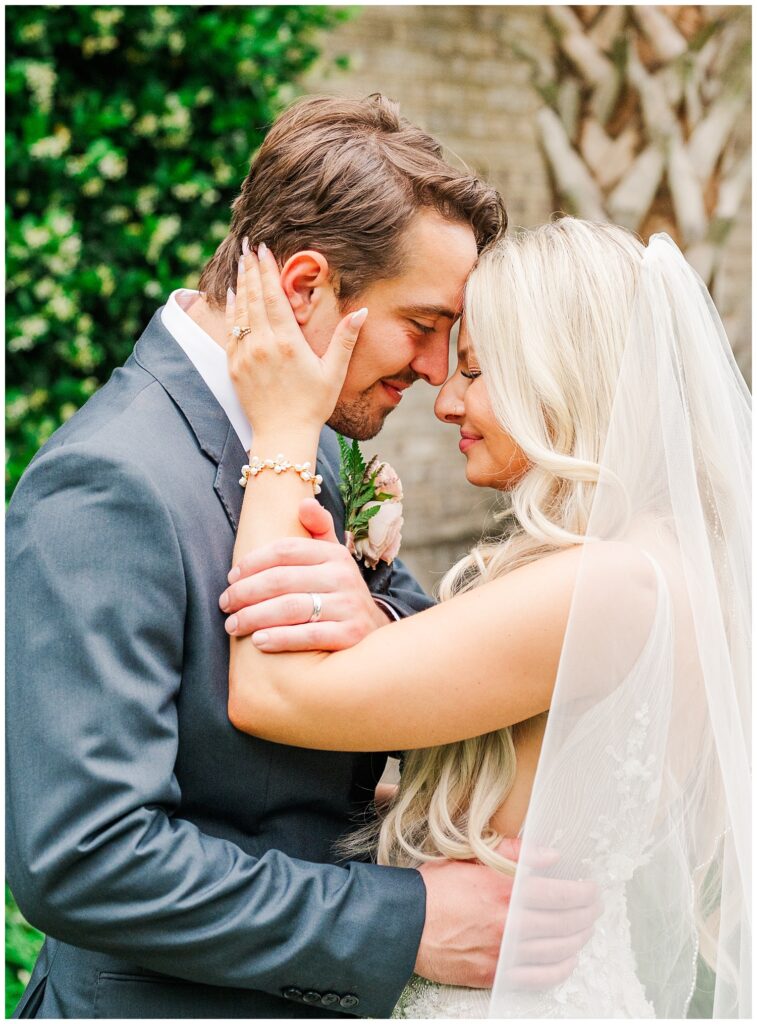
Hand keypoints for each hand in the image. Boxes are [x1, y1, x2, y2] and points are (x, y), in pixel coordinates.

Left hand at [220, 498, 388, 650]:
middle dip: (245, 593)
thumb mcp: (333, 556)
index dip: (252, 563)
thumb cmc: (339, 591)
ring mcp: (348, 606)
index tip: (231, 578)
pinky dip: (280, 639)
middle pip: (282, 580)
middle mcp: (343, 576)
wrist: (374, 630)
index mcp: (333, 553)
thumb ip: (318, 528)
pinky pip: (309, 635)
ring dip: (255, 617)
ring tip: (233, 625)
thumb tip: (304, 503)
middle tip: (225, 604)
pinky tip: (259, 641)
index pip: (284, 550)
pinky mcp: (350, 634)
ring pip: (291, 608)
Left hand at [225, 242, 367, 432]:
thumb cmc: (312, 405)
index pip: (274, 296)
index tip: (263, 249)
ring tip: (240, 262)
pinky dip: (232, 309)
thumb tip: (362, 312)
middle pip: (254, 297)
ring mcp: (245, 355)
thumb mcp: (333, 373)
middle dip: (250, 269)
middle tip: (247, 246)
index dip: (267, 270)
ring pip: (240, 310)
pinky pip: (231, 330)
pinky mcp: (234, 366)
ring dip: (240, 283)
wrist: (282, 434)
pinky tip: (234, 295)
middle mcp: (263, 344)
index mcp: (287, 342)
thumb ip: (345, 340)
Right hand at [416, 839, 599, 989]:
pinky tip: (567, 958)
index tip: (590, 887)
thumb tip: (549, 855)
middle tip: (594, 906)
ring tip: (584, 928)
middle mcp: (510, 923)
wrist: (405, 924)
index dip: (584, 892)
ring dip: (579, 938)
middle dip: (587, 913)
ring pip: (559, 949)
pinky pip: (541, 977)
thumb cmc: (435, 888)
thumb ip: (514, 853)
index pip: (562, 894)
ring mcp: (505, 952)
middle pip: (567, 922)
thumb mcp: (472, 857)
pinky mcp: (497, 974)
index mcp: (506, 890)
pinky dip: (561, 968)